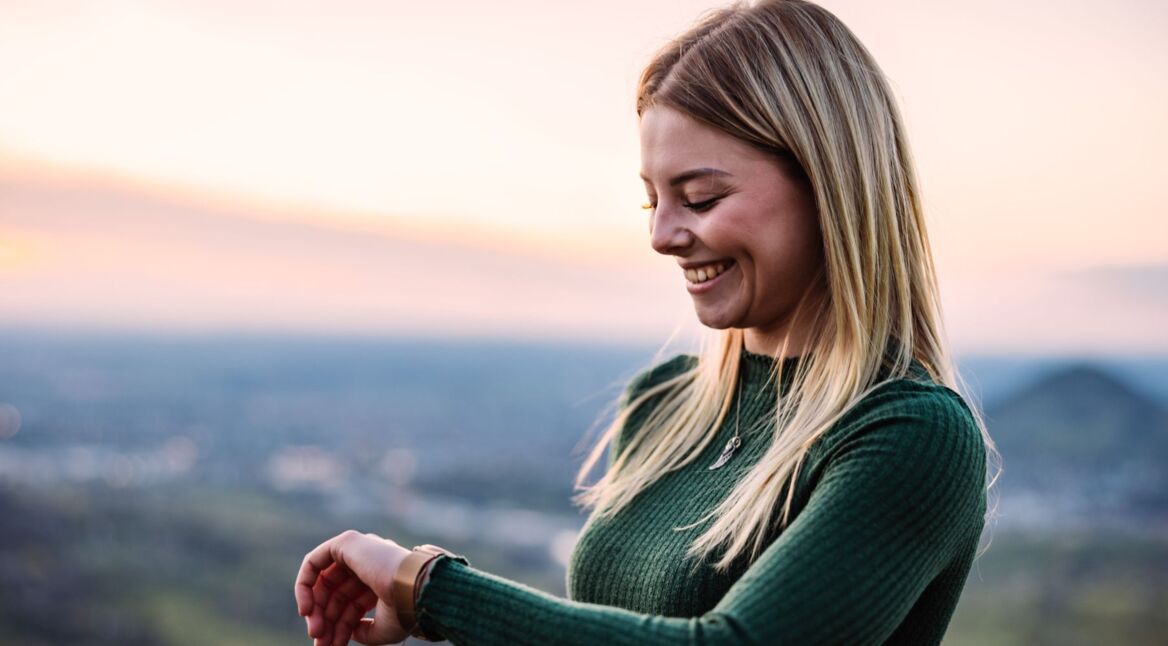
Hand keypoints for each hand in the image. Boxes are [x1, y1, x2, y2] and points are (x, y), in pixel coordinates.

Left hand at [294, 530, 412, 645]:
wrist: (413, 590)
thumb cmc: (405, 610)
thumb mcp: (382, 629)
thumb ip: (362, 630)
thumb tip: (348, 632)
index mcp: (380, 581)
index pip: (350, 605)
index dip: (339, 627)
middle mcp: (368, 565)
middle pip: (335, 595)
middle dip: (325, 620)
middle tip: (319, 641)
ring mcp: (357, 552)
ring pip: (323, 583)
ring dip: (316, 610)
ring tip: (316, 633)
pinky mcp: (346, 542)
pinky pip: (314, 562)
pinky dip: (304, 586)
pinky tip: (306, 610)